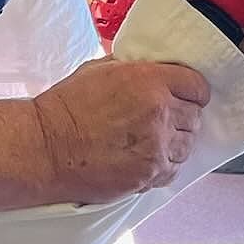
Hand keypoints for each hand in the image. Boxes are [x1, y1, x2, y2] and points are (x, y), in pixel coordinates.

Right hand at [33, 56, 208, 199]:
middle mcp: (159, 111)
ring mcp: (157, 146)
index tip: (186, 95)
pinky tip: (145, 158)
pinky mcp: (150, 174)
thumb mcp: (99, 70)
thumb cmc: (65, 108)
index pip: (197, 85)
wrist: (46, 148)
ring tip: (151, 140)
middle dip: (181, 116)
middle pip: (195, 116)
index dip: (191, 91)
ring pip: (188, 144)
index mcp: (148, 80)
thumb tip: (151, 70)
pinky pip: (174, 169)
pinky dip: (164, 165)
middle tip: (161, 119)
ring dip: (175, 141)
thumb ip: (134, 69)